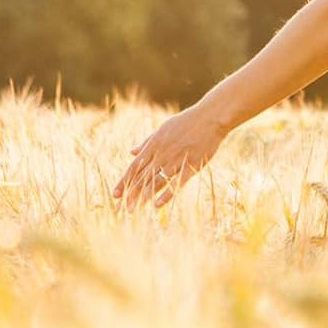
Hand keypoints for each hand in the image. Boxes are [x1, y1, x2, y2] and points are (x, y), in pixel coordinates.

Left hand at [112, 102, 229, 209]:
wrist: (211, 117)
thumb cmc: (187, 122)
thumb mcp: (163, 128)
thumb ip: (147, 142)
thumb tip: (131, 152)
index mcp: (155, 144)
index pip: (134, 166)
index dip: (124, 181)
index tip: (115, 195)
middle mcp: (163, 153)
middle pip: (143, 176)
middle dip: (131, 193)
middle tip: (122, 208)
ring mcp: (177, 159)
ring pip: (157, 181)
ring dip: (144, 196)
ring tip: (135, 209)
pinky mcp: (192, 165)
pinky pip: (177, 182)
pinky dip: (166, 194)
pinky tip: (157, 205)